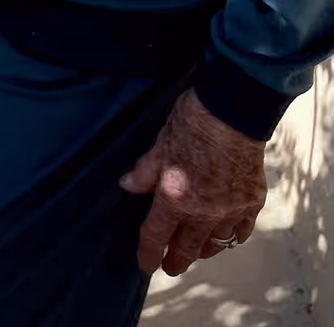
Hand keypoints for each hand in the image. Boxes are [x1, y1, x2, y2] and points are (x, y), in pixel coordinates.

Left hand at [120, 88, 267, 275]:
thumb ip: (145, 172)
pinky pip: (242, 230)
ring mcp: (231, 210)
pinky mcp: (252, 202)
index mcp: (174, 199)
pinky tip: (228, 235)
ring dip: (205, 250)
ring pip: (217, 243)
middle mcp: (203, 212)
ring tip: (198, 251)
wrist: (231, 113)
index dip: (149, 253)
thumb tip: (128, 185)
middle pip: (188, 248)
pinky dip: (233, 236)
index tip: (146, 264)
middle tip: (171, 267)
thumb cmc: (191, 124)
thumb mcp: (159, 145)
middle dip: (177, 260)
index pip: (156, 236)